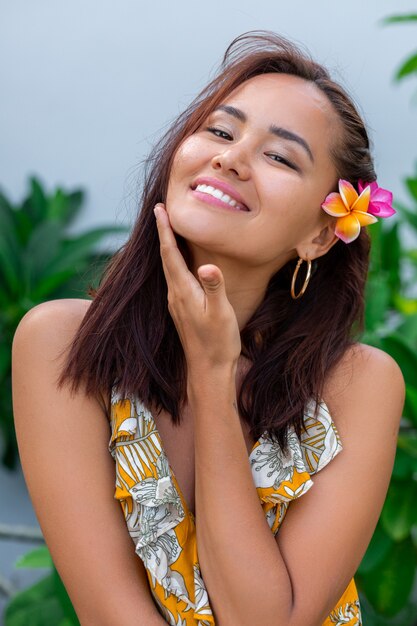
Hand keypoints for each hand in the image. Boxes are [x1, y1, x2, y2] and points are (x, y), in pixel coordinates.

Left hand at [154, 203, 241, 372]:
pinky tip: (179, 261)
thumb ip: (215, 288)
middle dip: (163, 233)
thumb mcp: (221, 313)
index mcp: (183, 291)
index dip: (164, 230)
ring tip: (168, 229)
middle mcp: (175, 295)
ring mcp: (177, 303)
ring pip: (169, 267)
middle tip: (160, 210)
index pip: (170, 254)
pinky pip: (174, 277)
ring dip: (167, 246)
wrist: (208, 370)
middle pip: (166, 257)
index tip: (159, 209)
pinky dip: (174, 261)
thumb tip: (208, 265)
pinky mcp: (182, 309)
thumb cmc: (218, 343)